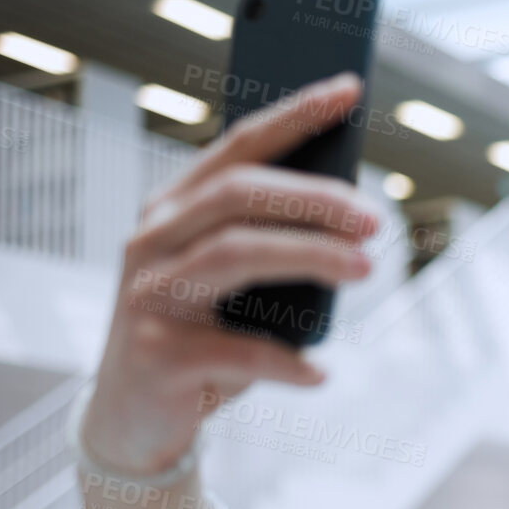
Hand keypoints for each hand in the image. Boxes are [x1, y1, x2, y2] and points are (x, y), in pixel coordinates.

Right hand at [81, 72, 378, 474]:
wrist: (134, 420)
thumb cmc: (200, 338)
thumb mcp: (236, 285)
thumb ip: (273, 245)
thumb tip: (353, 219)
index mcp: (174, 210)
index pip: (238, 146)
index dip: (294, 114)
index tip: (350, 89)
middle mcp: (152, 241)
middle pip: (237, 194)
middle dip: (313, 198)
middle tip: (374, 219)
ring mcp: (147, 296)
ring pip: (235, 255)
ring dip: (310, 258)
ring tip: (366, 269)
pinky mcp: (156, 355)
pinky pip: (235, 351)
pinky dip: (286, 361)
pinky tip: (319, 372)